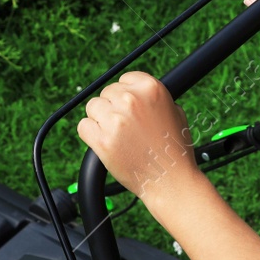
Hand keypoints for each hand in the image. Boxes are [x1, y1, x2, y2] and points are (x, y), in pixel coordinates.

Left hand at [76, 71, 199, 202]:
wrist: (171, 180)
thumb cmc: (174, 149)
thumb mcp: (175, 112)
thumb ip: (154, 98)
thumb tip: (135, 91)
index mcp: (151, 89)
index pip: (124, 79)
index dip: (126, 95)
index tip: (131, 109)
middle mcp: (131, 100)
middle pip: (107, 93)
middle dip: (113, 108)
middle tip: (126, 127)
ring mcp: (115, 120)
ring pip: (93, 108)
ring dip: (101, 120)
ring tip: (117, 136)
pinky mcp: (102, 140)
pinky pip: (84, 126)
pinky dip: (91, 135)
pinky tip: (106, 143)